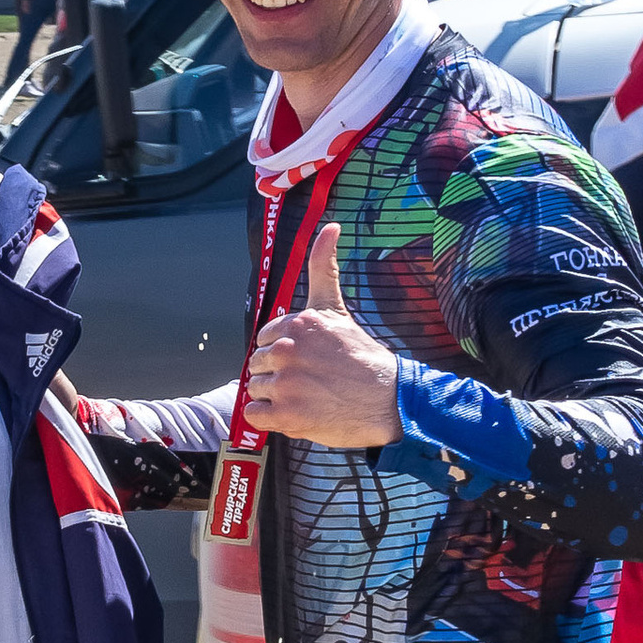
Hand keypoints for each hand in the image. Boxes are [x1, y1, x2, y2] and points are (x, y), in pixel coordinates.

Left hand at [242, 223, 400, 447]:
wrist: (388, 399)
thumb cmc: (361, 356)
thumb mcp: (336, 307)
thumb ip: (323, 266)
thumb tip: (331, 225)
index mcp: (296, 323)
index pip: (264, 339)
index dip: (282, 351)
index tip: (307, 359)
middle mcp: (287, 350)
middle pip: (257, 364)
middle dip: (278, 374)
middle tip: (310, 380)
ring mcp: (286, 384)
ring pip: (255, 388)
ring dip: (274, 397)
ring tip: (306, 396)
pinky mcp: (286, 415)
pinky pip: (254, 414)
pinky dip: (269, 418)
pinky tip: (294, 413)